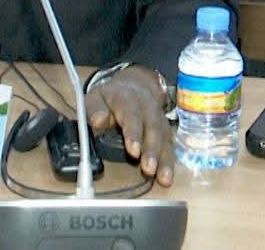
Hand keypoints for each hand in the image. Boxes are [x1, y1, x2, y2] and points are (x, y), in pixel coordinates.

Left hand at [86, 66, 174, 185]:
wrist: (134, 85)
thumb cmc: (110, 98)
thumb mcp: (95, 98)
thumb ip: (94, 109)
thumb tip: (98, 120)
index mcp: (127, 98)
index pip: (132, 114)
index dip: (134, 133)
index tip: (133, 151)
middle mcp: (147, 107)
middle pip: (152, 128)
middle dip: (152, 150)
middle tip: (148, 169)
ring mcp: (159, 118)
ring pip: (164, 137)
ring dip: (164, 159)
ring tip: (163, 178)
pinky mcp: (165, 130)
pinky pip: (169, 145)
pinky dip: (169, 162)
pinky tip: (167, 177)